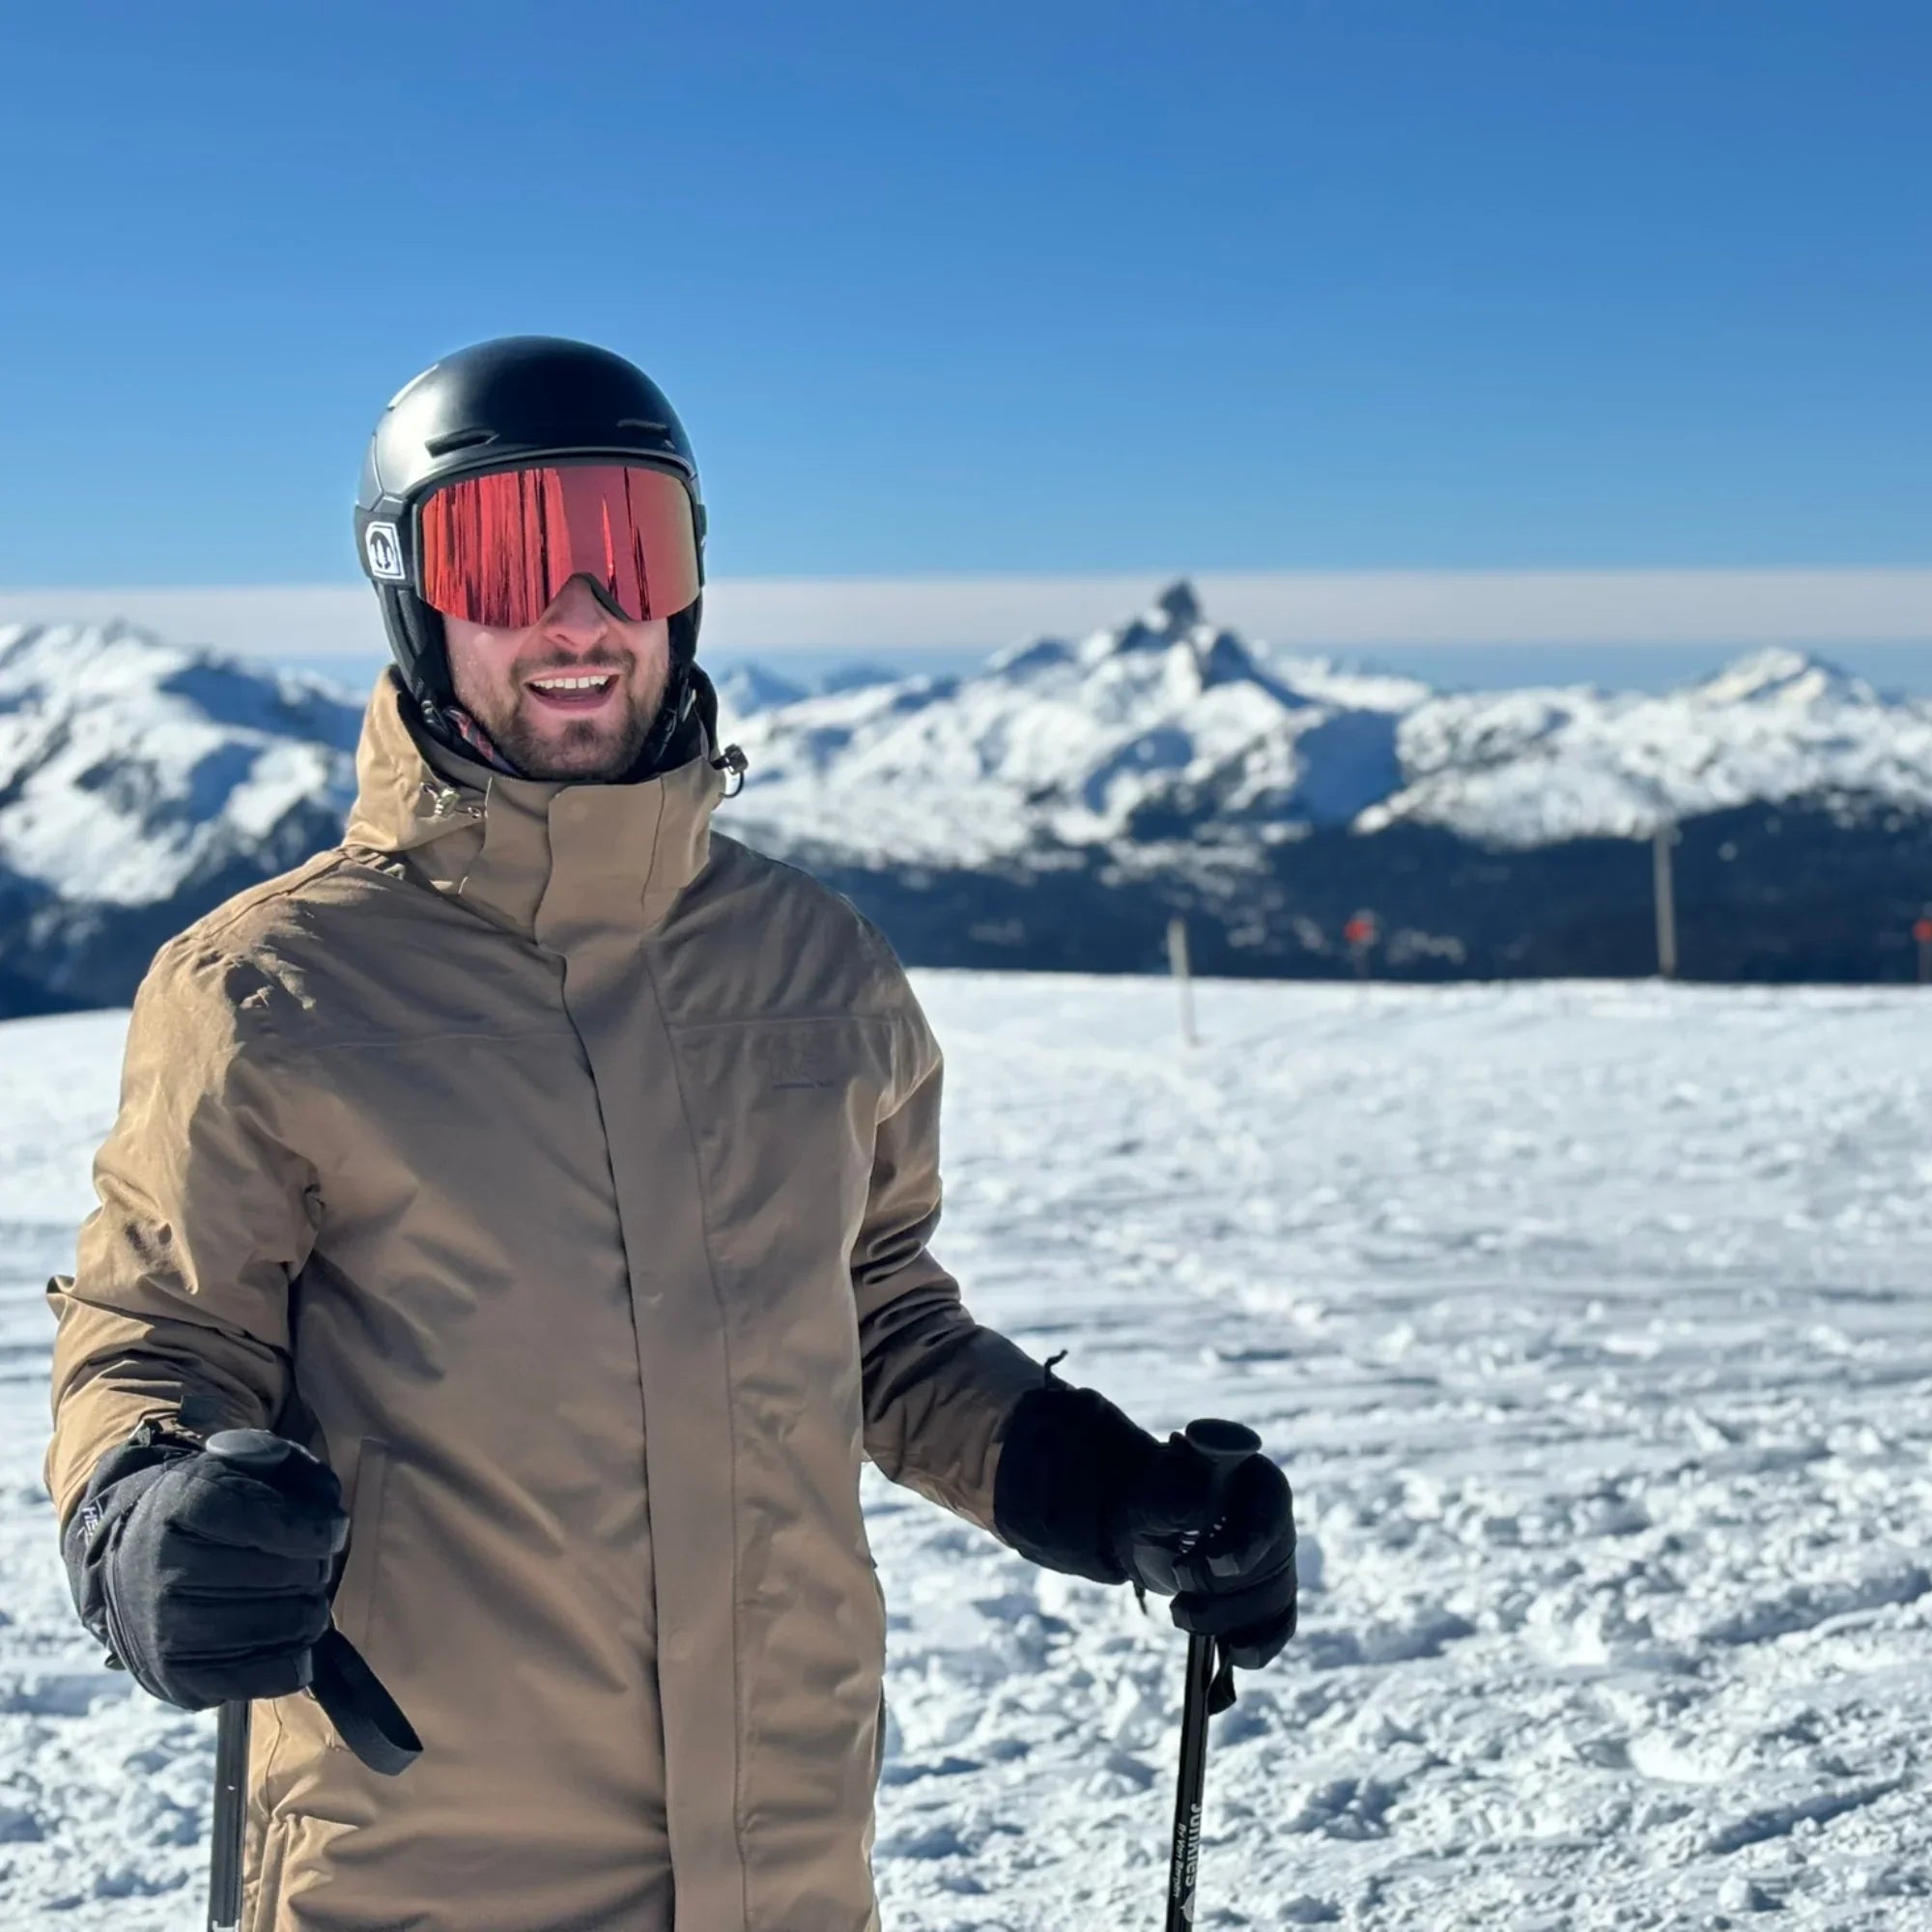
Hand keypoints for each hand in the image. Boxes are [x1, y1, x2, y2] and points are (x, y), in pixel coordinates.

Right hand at [63, 1429, 347, 1710]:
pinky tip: (294, 1639)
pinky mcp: (175, 1678)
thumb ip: (286, 1464)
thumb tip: (323, 1509)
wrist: (130, 1565)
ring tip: (302, 1598)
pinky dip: (292, 1661)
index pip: (267, 1521)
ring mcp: (165, 1627)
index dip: (316, 1529)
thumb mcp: (240, 1464)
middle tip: (312, 1566)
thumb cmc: (208, 1510)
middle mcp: (164, 1567)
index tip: (334, 1531)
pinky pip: (257, 1679)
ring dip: (309, 1612)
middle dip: (315, 1569)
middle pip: (281, 1575)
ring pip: (278, 1625)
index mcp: (181, 1503)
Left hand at [1109, 1427, 1296, 1669]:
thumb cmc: (1152, 1498)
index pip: (1269, 1517)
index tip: (1207, 1567)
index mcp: (1256, 1481)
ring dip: (1226, 1620)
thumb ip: (1178, 1495)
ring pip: (1272, 1603)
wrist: (1145, 1525)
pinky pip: (1278, 1626)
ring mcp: (1278, 1561)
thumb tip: (1202, 1505)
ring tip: (1179, 1614)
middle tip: (1176, 1585)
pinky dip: (1259, 1646)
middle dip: (1220, 1590)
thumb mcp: (1154, 1491)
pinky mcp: (1270, 1597)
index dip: (1243, 1549)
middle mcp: (1277, 1520)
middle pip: (1271, 1568)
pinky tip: (1233, 1655)